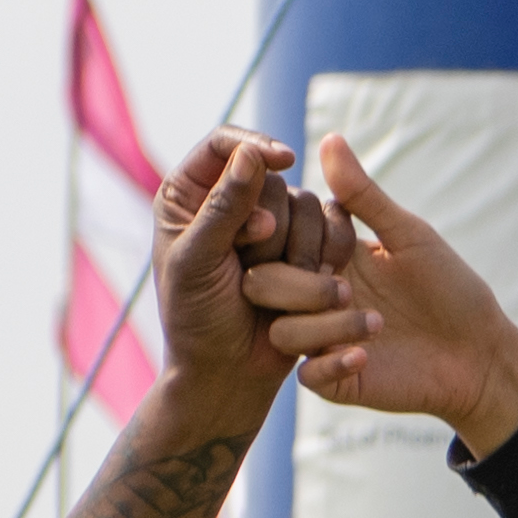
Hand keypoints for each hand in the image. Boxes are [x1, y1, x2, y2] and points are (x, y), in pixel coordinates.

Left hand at [148, 132, 361, 404]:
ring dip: (294, 248)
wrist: (229, 373)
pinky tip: (307, 285)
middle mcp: (228, 202)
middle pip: (271, 177)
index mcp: (187, 196)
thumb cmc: (198, 321)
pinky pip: (330, 230)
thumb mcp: (199, 262)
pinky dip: (323, 256)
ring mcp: (268, 226)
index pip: (224, 144)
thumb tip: (251, 155)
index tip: (283, 159)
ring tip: (270, 288)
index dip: (255, 146)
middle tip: (248, 266)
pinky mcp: (301, 249)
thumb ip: (223, 208)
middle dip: (270, 223)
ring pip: (305, 204)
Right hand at [295, 137, 517, 450]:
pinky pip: (309, 377)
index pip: (279, 239)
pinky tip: (366, 356)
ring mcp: (322, 340)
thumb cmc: (450, 289)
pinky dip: (332, 365)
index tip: (339, 242)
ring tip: (378, 325)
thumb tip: (330, 138)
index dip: (295, 236)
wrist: (481, 353)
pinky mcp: (336, 380)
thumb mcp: (409, 236)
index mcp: (327, 257)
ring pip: (282, 332)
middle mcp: (315, 297)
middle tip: (346, 287)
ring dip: (324, 326)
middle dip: (299, 284)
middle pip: (263, 284)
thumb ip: (364, 195)